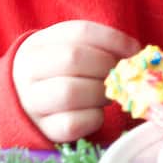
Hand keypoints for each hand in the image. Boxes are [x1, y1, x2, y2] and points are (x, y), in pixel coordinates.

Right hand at [12, 20, 140, 142]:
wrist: (27, 103)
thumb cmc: (60, 72)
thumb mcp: (71, 50)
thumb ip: (100, 46)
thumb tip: (135, 54)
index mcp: (39, 44)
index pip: (81, 32)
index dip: (114, 40)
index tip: (134, 50)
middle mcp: (29, 70)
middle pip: (74, 59)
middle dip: (106, 67)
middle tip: (117, 75)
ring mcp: (32, 102)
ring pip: (70, 92)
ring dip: (100, 93)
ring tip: (106, 94)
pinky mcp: (44, 130)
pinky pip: (73, 124)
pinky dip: (94, 118)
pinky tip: (96, 112)